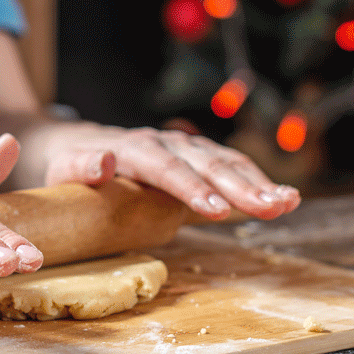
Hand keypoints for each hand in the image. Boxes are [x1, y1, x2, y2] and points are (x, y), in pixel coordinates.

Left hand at [39, 124, 300, 220]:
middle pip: (205, 163)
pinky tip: (283, 199)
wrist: (77, 146)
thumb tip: (104, 161)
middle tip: (272, 207)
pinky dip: (257, 181)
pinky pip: (230, 167)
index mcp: (132, 149)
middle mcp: (164, 143)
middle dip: (240, 187)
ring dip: (258, 183)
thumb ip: (81, 167)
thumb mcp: (63, 168)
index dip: (192, 188)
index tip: (217, 210)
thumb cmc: (68, 166)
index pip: (165, 168)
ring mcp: (183, 148)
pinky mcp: (195, 158)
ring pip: (224, 162)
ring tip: (289, 203)